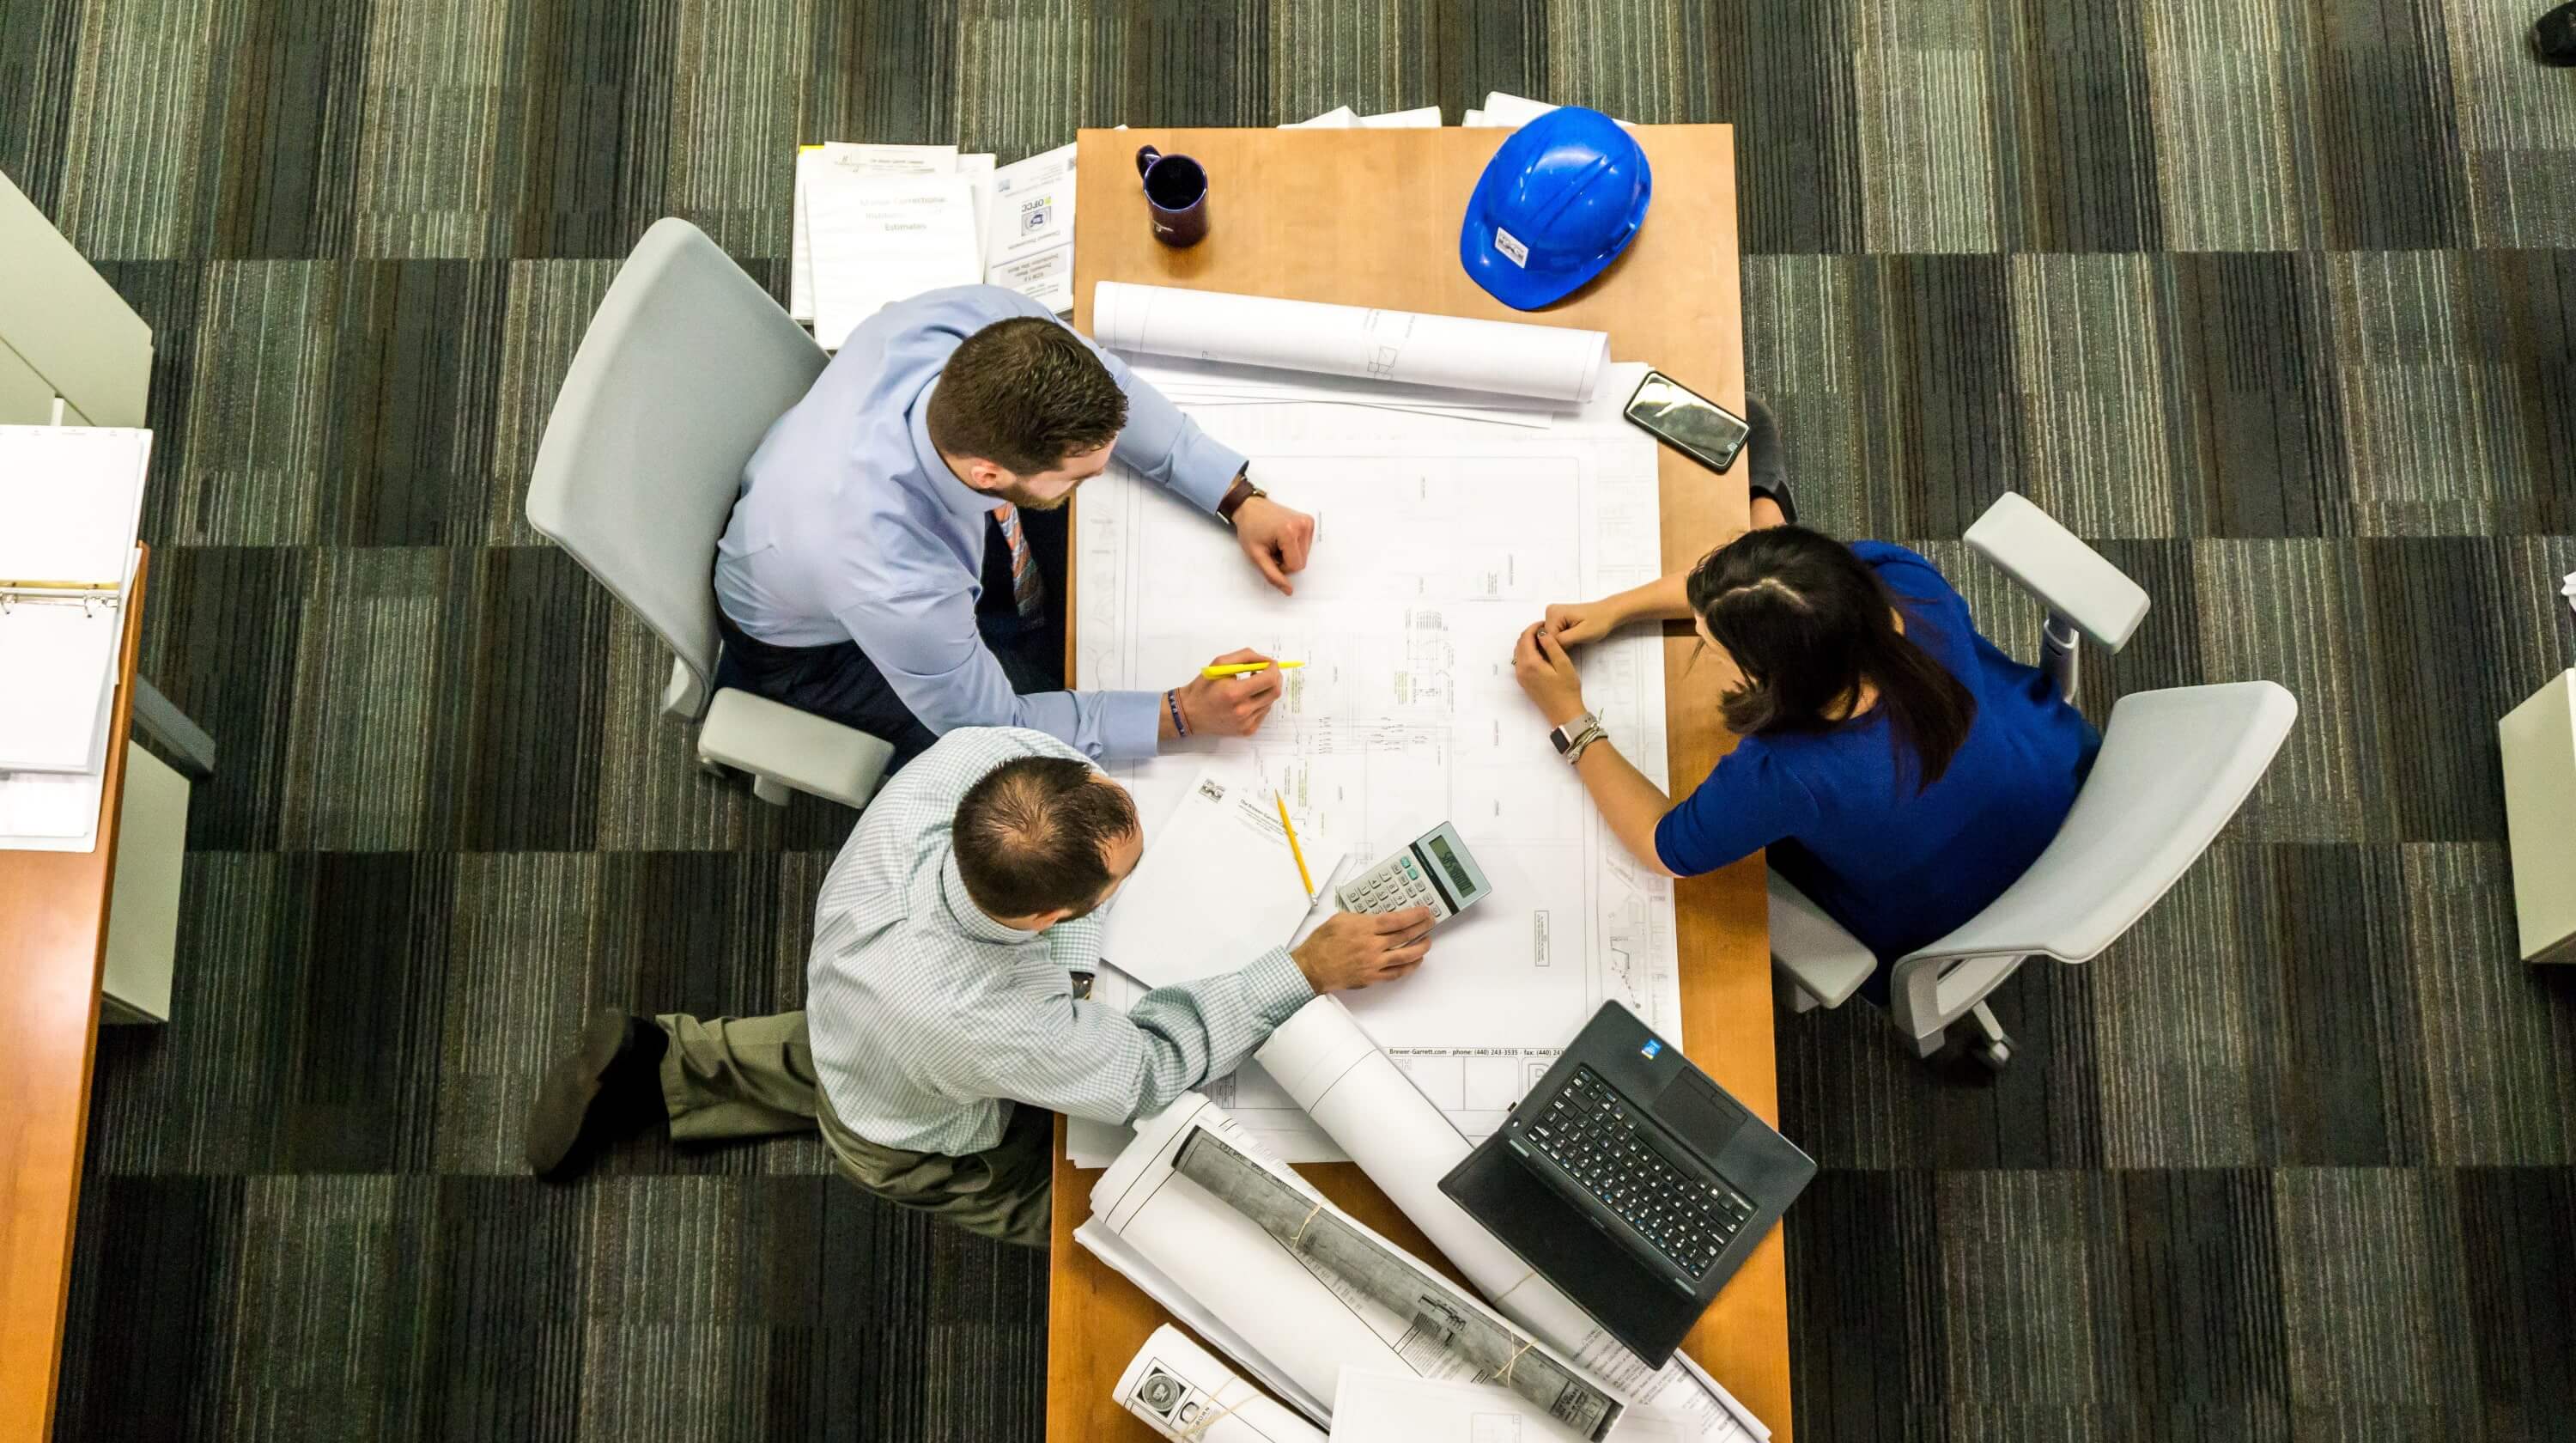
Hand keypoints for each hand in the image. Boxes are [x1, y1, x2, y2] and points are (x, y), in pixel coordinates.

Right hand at [1172, 648, 1285, 737]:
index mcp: (1234, 693)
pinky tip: (1247, 699)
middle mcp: (1242, 711)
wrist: (1190, 713)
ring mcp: (1246, 723)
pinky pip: (1263, 713)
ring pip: (1270, 702)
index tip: (1270, 663)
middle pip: (1274, 692)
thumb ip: (1245, 657)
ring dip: (1266, 690)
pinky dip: (1261, 702)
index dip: (1273, 669)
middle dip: (1275, 678)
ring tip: (1251, 686)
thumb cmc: (1203, 687)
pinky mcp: (1247, 731)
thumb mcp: (1219, 664)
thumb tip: (1266, 660)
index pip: (1268, 680)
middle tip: (1267, 671)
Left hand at [1232, 496, 1315, 595]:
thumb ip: (1273, 575)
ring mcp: (1307, 522)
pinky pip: (1306, 545)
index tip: (1269, 556)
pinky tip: (1283, 537)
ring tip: (1277, 542)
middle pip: (1302, 561)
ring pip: (1305, 555)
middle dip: (1286, 560)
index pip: (1296, 566)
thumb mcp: (1256, 556)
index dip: (1281, 567)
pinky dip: (1295, 546)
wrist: (1250, 508)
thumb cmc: (1250, 529)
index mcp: (1289, 532)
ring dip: (1290, 554)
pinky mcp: (1309, 521)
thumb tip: (1289, 591)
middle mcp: (1303, 525)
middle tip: (1272, 548)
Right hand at [1291, 907, 1434, 991]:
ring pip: (1405, 957)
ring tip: (1427, 942)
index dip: (1414, 916)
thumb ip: (1361, 917)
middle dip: (1421, 928)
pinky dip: (1408, 968)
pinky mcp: (1372, 977)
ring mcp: (1373, 964)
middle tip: (1430, 923)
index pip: (1396, 920)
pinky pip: (1396, 973)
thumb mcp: (1340, 919)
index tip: (1424, 912)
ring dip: (1420, 948)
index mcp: (1364, 928)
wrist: (1312, 967)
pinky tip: (1415, 962)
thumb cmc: (1322, 943)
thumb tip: (1376, 917)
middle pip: (1404, 936)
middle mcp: (1372, 946)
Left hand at [1513, 622, 1587, 727]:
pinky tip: (1540, 652)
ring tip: (1543, 639)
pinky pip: (1520, 661)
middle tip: (1545, 630)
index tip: (1545, 623)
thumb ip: (1552, 646)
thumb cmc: (1567, 690)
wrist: (1564, 713)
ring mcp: (1520, 676)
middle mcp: (1521, 669)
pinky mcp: (1523, 682)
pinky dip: (1527, 652)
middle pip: (1520, 643)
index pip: (1526, 638)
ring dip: (1527, 642)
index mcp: (1530, 664)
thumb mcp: (1563, 664)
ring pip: (1518, 652)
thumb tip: (1542, 632)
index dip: (1534, 627)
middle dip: (1530, 633)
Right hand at [1539, 597, 1625, 647]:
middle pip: (1547, 638)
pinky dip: (1562, 639)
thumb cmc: (1599, 622)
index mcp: (1553, 613)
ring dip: (1561, 642)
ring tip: (1575, 638)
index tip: (1573, 644)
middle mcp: (1549, 611)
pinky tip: (1572, 636)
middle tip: (1576, 641)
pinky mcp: (1557, 618)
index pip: (1547, 639)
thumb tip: (1547, 647)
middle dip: (1560, 644)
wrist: (1608, 613)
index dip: (1559, 647)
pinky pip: (1554, 634)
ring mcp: (1552, 614)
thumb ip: (1563, 640)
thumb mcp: (1582, 634)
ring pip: (1550, 638)